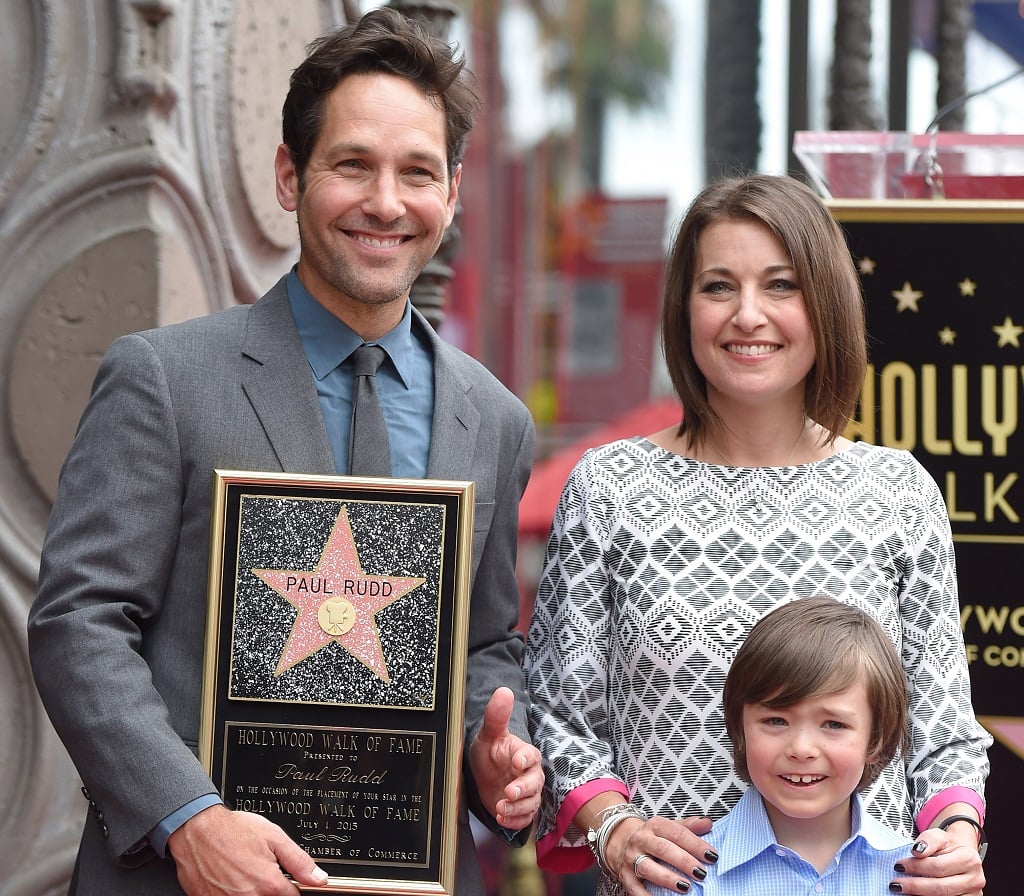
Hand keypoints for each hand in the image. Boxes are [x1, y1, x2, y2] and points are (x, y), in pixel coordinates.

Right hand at [167, 804, 328, 895]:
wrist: (197, 830)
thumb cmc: (232, 831)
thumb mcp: (274, 837)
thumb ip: (299, 861)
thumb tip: (319, 879)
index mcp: (268, 884)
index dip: (292, 887)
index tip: (286, 879)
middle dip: (270, 889)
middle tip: (260, 871)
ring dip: (251, 891)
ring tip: (244, 874)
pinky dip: (233, 893)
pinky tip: (230, 880)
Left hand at [467, 686, 542, 830]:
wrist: (484, 773)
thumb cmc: (490, 750)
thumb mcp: (489, 734)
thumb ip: (496, 715)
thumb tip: (503, 690)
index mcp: (524, 753)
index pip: (531, 756)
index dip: (525, 759)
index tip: (516, 760)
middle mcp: (529, 774)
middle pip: (535, 784)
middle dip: (523, 789)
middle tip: (509, 791)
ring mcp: (526, 794)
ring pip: (530, 804)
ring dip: (517, 808)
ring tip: (501, 808)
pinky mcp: (520, 810)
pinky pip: (524, 819)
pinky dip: (514, 821)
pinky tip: (502, 818)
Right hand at [606, 815, 714, 894]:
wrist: (620, 840)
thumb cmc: (652, 837)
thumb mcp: (669, 827)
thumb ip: (688, 826)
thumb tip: (707, 822)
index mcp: (655, 826)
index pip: (677, 833)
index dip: (695, 844)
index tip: (712, 856)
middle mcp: (642, 840)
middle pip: (663, 849)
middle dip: (683, 861)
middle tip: (701, 872)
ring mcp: (632, 858)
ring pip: (648, 868)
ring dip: (667, 878)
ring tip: (685, 887)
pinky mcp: (626, 875)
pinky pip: (635, 888)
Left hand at [888, 827, 984, 895]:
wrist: (962, 854)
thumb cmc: (948, 845)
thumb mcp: (938, 836)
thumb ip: (928, 840)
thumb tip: (917, 851)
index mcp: (969, 859)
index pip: (939, 866)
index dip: (917, 867)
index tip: (898, 865)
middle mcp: (975, 879)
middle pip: (941, 887)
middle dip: (916, 886)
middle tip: (896, 884)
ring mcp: (974, 894)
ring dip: (921, 895)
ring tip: (903, 891)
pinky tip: (916, 895)